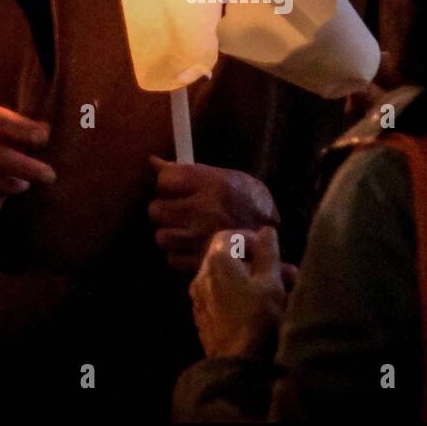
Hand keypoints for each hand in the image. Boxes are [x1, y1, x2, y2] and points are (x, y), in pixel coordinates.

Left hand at [148, 157, 278, 273]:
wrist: (273, 244)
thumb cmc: (251, 205)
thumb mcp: (227, 178)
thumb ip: (190, 171)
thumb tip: (153, 162)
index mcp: (212, 185)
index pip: (165, 179)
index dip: (168, 183)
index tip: (177, 187)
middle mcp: (202, 211)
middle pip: (156, 209)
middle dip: (166, 209)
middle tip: (182, 210)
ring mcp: (198, 240)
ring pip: (161, 235)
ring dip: (172, 233)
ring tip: (188, 230)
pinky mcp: (197, 264)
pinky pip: (171, 257)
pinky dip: (180, 253)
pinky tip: (195, 247)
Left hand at [190, 227, 292, 357]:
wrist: (238, 363)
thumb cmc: (258, 318)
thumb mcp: (271, 282)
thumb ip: (268, 252)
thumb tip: (266, 231)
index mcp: (217, 261)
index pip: (228, 236)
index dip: (250, 239)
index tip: (269, 251)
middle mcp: (201, 276)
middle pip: (227, 258)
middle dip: (255, 263)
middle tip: (281, 274)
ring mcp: (198, 299)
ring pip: (225, 280)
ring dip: (249, 280)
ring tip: (276, 293)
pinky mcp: (202, 318)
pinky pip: (219, 298)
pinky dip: (237, 296)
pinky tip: (257, 310)